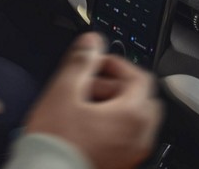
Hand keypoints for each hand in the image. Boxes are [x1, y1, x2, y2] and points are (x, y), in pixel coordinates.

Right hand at [23, 32, 162, 168]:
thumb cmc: (56, 139)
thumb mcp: (63, 91)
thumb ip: (80, 62)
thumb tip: (91, 42)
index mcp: (132, 114)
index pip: (140, 76)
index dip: (116, 63)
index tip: (95, 62)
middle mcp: (140, 135)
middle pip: (141, 97)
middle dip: (116, 85)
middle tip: (89, 84)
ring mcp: (133, 151)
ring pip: (134, 117)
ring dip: (114, 104)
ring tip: (83, 105)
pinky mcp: (122, 162)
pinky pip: (126, 135)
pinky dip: (113, 123)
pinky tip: (86, 124)